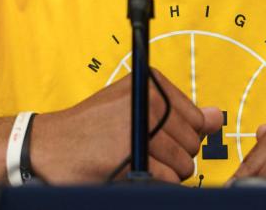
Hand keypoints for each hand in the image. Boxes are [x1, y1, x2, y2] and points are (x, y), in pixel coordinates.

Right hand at [30, 69, 222, 183]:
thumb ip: (178, 112)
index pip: (197, 118)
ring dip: (166, 172)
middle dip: (176, 155)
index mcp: (152, 82)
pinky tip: (133, 171)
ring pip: (185, 163)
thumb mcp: (134, 106)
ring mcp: (141, 127)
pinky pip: (168, 179)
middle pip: (193, 142)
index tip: (157, 135)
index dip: (182, 135)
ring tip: (137, 160)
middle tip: (144, 151)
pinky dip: (156, 183)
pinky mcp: (133, 155)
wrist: (48, 146)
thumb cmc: (92, 126)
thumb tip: (216, 118)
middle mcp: (149, 99)